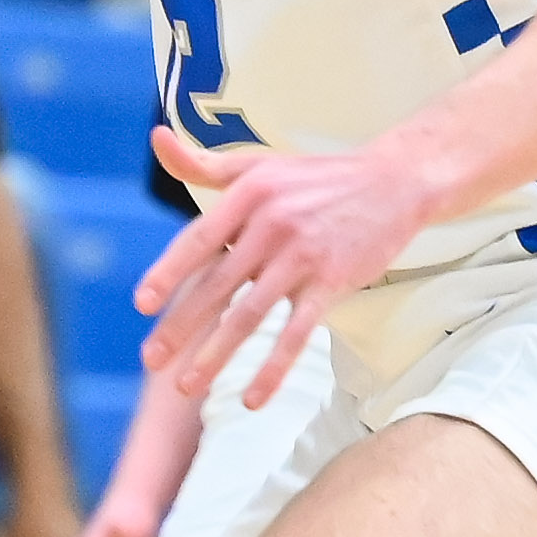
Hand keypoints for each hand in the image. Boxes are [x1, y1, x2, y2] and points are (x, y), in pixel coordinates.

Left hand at [135, 125, 428, 407]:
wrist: (393, 181)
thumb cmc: (316, 177)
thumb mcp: (258, 164)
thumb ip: (203, 164)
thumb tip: (156, 138)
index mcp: (248, 196)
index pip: (198, 240)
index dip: (168, 272)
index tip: (142, 304)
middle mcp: (272, 225)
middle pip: (217, 285)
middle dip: (181, 326)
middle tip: (150, 360)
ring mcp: (303, 256)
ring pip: (250, 314)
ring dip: (217, 354)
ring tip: (186, 385)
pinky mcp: (332, 282)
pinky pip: (297, 333)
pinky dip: (273, 367)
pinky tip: (253, 398)